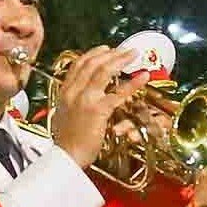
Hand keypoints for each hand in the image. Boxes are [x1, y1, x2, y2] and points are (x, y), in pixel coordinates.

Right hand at [51, 46, 146, 167]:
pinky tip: (142, 77)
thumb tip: (82, 96)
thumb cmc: (67, 143)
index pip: (78, 65)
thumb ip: (72, 102)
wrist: (65, 157)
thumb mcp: (63, 116)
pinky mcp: (97, 110)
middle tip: (124, 50)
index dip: (93, 54)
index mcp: (64, 92)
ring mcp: (85, 99)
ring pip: (103, 71)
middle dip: (110, 53)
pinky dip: (132, 83)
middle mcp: (73, 92)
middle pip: (92, 63)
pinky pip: (117, 93)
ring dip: (120, 60)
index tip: (105, 49)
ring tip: (133, 55)